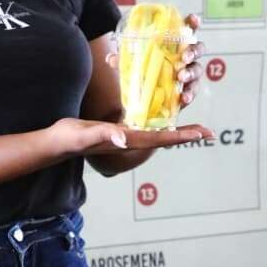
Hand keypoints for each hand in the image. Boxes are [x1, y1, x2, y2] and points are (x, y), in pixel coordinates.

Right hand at [48, 117, 212, 159]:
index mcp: (128, 141)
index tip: (202, 133)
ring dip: (177, 132)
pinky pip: (146, 129)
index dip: (182, 136)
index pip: (161, 138)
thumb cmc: (69, 138)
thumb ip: (104, 135)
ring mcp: (126, 138)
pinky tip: (165, 122)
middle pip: (165, 138)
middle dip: (187, 135)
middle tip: (210, 132)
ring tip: (195, 129)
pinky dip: (160, 125)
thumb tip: (124, 139)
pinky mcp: (119, 133)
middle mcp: (131, 141)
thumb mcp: (85, 134)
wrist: (57, 144)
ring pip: (158, 135)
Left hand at [106, 12, 204, 110]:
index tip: (194, 20)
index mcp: (176, 43)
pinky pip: (193, 91)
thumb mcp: (132, 64)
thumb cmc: (145, 71)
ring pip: (197, 70)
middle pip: (198, 48)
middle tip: (184, 57)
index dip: (193, 23)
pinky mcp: (188, 90)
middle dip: (193, 51)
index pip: (188, 29)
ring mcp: (190, 73)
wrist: (146, 98)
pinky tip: (183, 98)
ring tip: (181, 77)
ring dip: (191, 72)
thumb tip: (110, 58)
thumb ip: (123, 60)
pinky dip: (189, 94)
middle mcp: (186, 56)